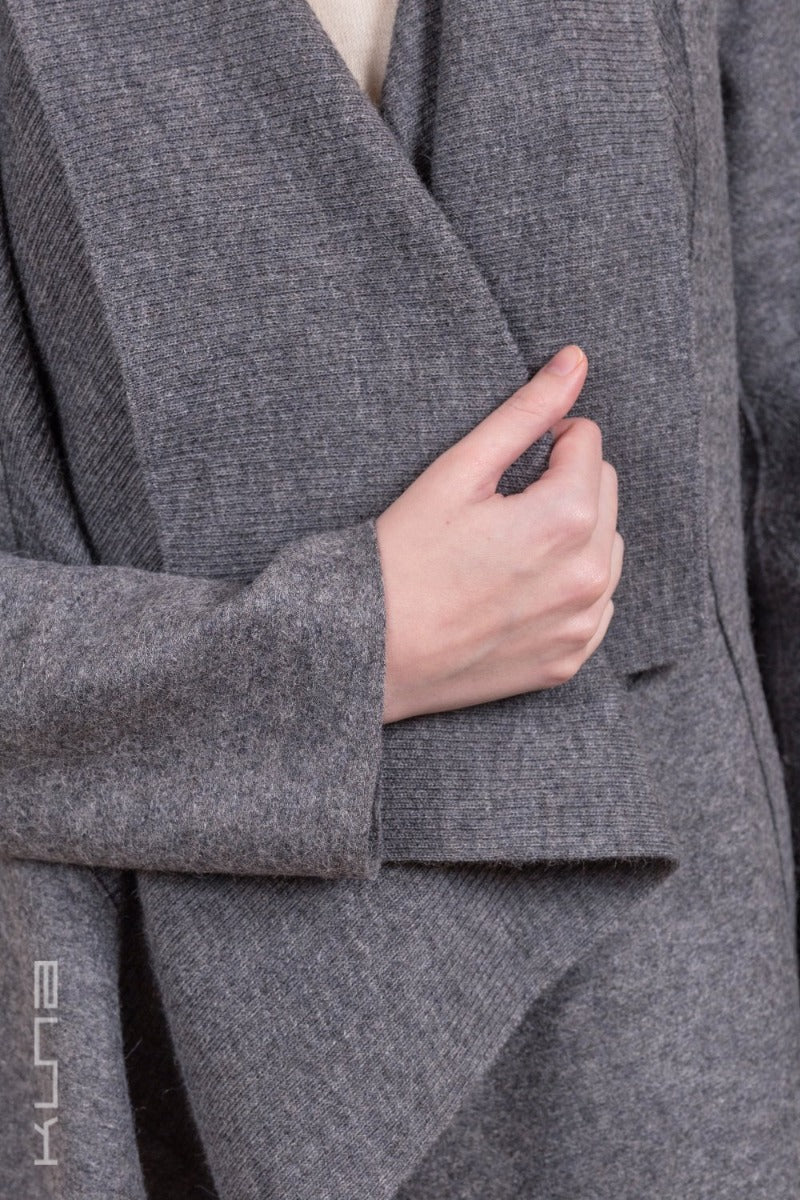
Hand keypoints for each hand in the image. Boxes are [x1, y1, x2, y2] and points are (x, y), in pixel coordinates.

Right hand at [375, 344, 623, 722]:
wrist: (369, 651)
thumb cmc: (403, 556)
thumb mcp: (458, 472)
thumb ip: (525, 412)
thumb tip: (576, 360)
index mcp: (567, 518)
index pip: (589, 443)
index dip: (545, 441)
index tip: (502, 468)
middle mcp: (589, 575)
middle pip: (605, 493)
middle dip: (564, 486)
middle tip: (500, 510)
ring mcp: (581, 624)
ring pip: (606, 549)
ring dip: (573, 536)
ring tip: (509, 549)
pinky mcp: (569, 660)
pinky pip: (595, 605)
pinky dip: (569, 590)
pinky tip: (518, 591)